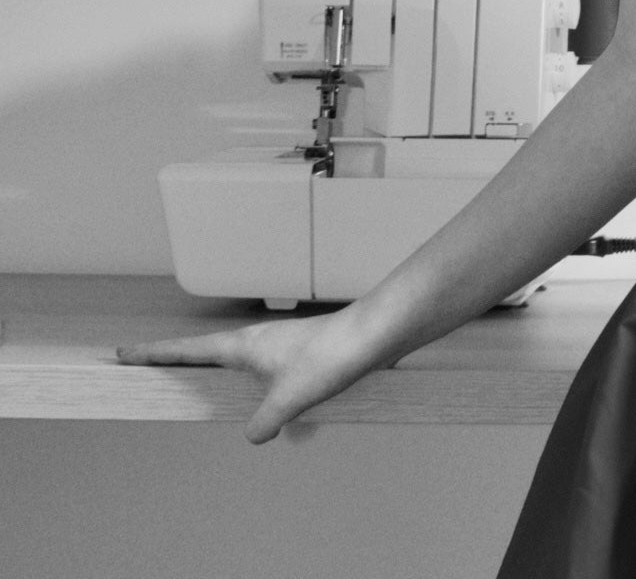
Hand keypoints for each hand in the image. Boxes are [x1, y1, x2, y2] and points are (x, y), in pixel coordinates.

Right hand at [116, 311, 392, 443]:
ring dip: (226, 377)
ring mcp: (280, 345)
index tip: (124, 354)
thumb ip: (263, 423)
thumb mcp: (289, 399)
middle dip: (182, 363)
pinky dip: (266, 390)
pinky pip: (272, 374)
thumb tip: (253, 436)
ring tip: (207, 387)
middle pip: (208, 353)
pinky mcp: (303, 354)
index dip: (154, 354)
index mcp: (242, 346)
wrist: (375, 334)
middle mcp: (257, 341)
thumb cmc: (331, 355)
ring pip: (242, 365)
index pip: (186, 349)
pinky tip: (285, 416)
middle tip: (155, 368)